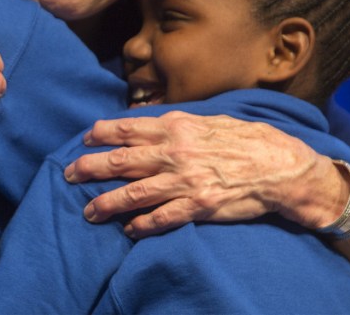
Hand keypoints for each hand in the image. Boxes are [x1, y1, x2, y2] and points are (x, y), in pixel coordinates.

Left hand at [63, 111, 344, 237]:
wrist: (280, 165)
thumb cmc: (245, 139)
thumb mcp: (209, 120)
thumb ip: (178, 124)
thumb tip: (150, 123)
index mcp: (177, 127)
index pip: (128, 129)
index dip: (102, 134)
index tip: (84, 138)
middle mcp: (175, 152)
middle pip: (122, 160)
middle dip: (90, 168)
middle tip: (69, 173)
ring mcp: (185, 180)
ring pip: (135, 193)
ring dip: (108, 203)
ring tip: (89, 211)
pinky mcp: (198, 205)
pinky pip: (163, 217)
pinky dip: (143, 225)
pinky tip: (129, 230)